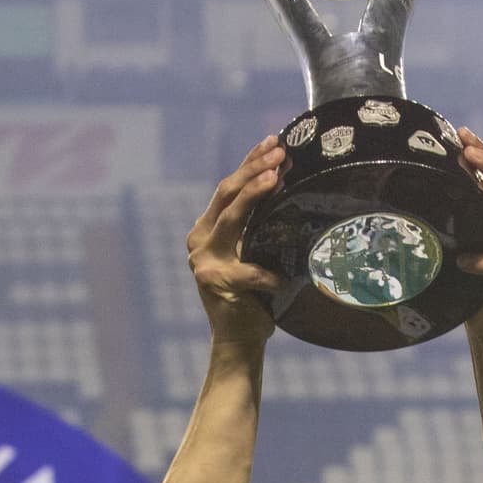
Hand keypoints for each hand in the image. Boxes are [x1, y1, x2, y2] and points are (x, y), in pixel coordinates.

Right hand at [187, 138, 284, 343]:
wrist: (239, 338)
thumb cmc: (255, 295)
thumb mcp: (254, 250)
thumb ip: (257, 223)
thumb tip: (283, 180)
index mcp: (207, 229)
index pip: (229, 188)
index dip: (250, 164)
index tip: (273, 143)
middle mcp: (200, 240)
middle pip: (227, 195)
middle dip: (254, 169)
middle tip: (279, 152)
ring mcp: (203, 260)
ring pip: (231, 218)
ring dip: (254, 194)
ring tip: (276, 175)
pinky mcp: (214, 282)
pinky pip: (248, 270)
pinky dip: (268, 273)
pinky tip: (282, 276)